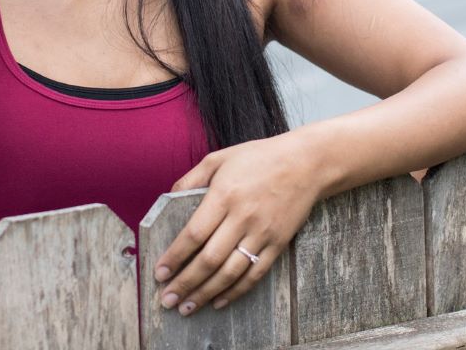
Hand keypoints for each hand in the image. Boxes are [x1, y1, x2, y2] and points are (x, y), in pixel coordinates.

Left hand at [153, 132, 320, 314]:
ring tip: (187, 308)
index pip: (194, 234)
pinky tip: (219, 302)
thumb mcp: (219, 158)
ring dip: (206, 294)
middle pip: (209, 260)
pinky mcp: (278, 244)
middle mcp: (242, 217)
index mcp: (224, 195)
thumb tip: (167, 199)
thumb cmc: (259, 157)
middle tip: (167, 300)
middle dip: (185, 283)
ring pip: (230, 273)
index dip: (175, 257)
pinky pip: (255, 274)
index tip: (159, 273)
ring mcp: (262, 233)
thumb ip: (191, 179)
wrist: (306, 163)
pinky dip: (236, 292)